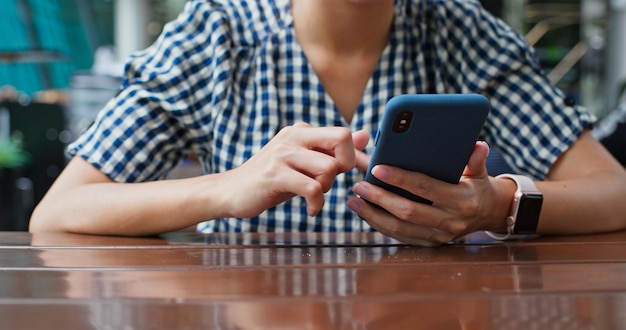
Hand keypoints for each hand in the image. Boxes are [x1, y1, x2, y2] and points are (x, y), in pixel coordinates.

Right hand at [218, 123, 357, 217]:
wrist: (231, 192)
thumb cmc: (273, 179)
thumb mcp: (305, 162)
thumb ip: (333, 150)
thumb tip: (367, 135)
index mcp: (302, 131)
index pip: (343, 134)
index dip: (352, 157)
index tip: (345, 174)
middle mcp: (293, 136)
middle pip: (341, 140)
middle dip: (345, 166)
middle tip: (330, 182)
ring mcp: (283, 154)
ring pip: (328, 167)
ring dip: (327, 187)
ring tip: (313, 195)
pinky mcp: (275, 175)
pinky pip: (312, 188)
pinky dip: (316, 204)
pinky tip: (310, 209)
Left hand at [347, 141, 497, 245]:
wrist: (488, 214)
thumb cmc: (477, 186)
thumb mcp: (479, 171)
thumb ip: (476, 159)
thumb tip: (478, 145)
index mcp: (462, 200)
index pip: (425, 187)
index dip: (400, 178)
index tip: (377, 168)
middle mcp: (450, 221)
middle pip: (407, 211)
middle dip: (379, 199)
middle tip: (358, 186)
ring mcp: (439, 236)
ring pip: (400, 229)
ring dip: (373, 215)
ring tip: (353, 201)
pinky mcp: (430, 244)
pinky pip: (400, 237)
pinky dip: (380, 225)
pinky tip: (365, 213)